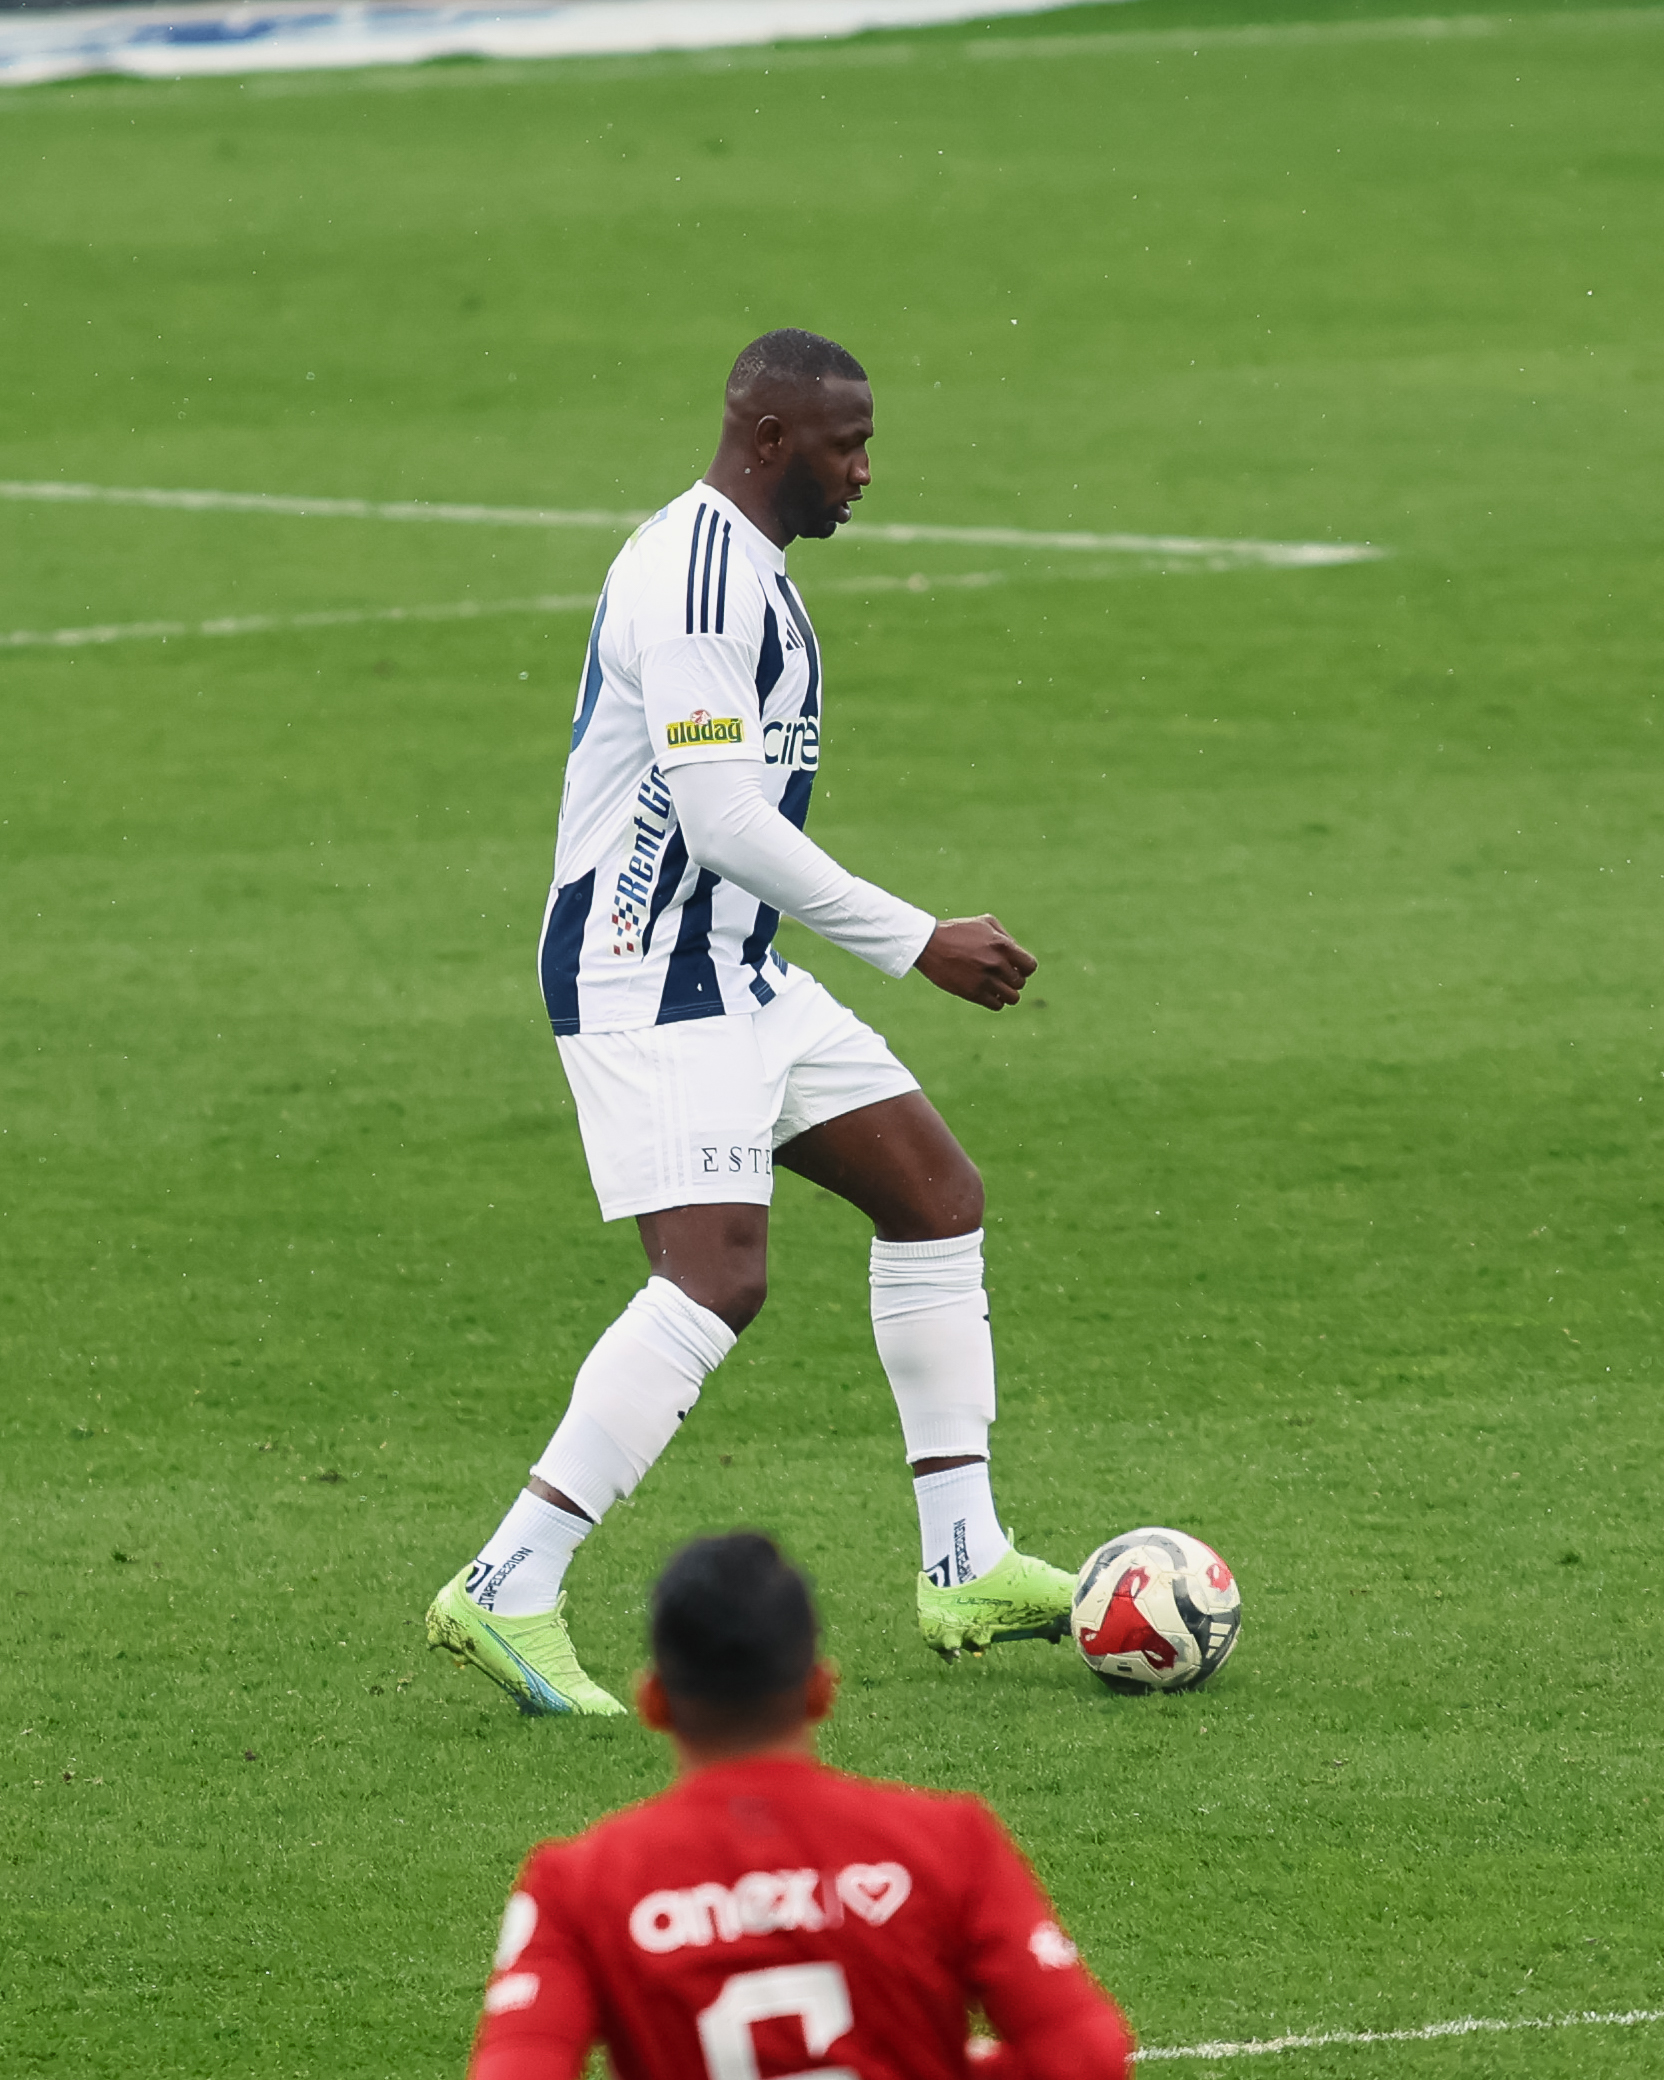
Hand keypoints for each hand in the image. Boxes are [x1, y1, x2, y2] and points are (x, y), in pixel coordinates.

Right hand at [914, 915, 1037, 1009]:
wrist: (929, 944)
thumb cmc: (958, 931)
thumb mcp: (985, 923)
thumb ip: (1005, 937)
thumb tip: (1018, 954)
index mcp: (1002, 945)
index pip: (1030, 966)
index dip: (1025, 968)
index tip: (1015, 967)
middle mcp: (996, 963)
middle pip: (1020, 983)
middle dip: (1013, 980)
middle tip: (1001, 975)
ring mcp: (985, 980)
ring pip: (1012, 998)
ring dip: (1006, 993)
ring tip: (996, 987)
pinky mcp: (972, 993)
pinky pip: (996, 1005)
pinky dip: (995, 1001)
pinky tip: (987, 992)